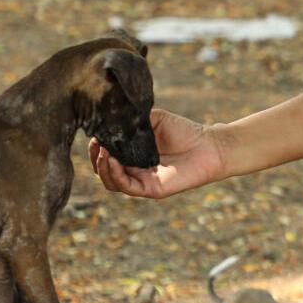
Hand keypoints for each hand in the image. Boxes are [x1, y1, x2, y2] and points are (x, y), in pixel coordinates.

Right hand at [89, 108, 224, 198]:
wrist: (209, 146)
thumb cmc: (184, 132)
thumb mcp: (155, 119)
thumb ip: (134, 118)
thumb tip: (112, 113)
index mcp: (133, 154)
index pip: (105, 156)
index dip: (95, 148)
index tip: (93, 136)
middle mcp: (134, 169)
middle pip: (103, 171)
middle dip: (94, 158)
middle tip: (95, 145)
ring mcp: (142, 180)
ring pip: (111, 181)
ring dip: (102, 167)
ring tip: (103, 152)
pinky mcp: (150, 189)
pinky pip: (126, 187)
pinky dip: (115, 174)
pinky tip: (112, 160)